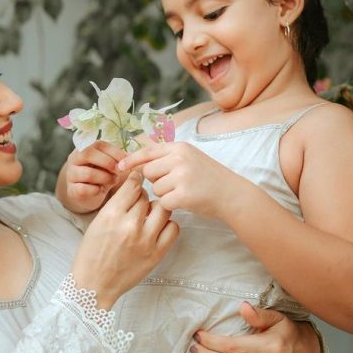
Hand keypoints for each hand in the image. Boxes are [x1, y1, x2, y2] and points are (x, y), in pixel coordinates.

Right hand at [61, 140, 126, 212]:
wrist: (85, 194)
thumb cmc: (100, 175)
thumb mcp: (107, 165)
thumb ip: (116, 159)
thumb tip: (130, 157)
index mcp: (85, 148)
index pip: (98, 144)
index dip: (114, 152)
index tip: (126, 160)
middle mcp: (74, 159)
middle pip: (89, 154)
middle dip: (108, 162)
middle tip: (119, 171)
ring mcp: (71, 174)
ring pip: (88, 173)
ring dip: (105, 178)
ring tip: (113, 180)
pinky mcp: (71, 190)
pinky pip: (84, 189)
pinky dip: (96, 190)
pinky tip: (101, 190)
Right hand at [71, 170, 178, 308]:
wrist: (95, 285)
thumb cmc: (92, 254)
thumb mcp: (98, 223)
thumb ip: (116, 205)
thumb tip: (134, 189)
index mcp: (111, 215)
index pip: (132, 185)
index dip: (136, 179)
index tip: (138, 179)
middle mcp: (130, 225)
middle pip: (147, 196)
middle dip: (143, 197)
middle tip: (139, 204)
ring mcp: (145, 240)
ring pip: (163, 209)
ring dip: (156, 209)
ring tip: (149, 215)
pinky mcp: (156, 254)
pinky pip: (173, 228)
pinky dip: (168, 225)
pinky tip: (157, 229)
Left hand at [117, 141, 233, 215]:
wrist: (232, 194)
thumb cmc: (209, 178)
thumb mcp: (190, 158)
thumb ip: (168, 158)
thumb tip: (139, 163)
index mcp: (180, 147)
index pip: (148, 151)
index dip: (132, 160)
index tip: (119, 166)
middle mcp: (179, 158)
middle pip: (148, 172)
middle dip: (156, 181)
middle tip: (174, 184)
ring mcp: (181, 176)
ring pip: (155, 188)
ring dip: (165, 194)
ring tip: (184, 191)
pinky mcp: (183, 194)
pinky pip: (164, 202)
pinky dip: (172, 205)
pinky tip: (186, 201)